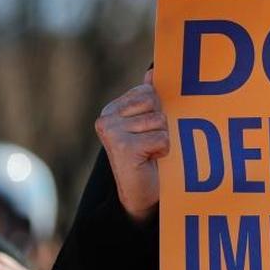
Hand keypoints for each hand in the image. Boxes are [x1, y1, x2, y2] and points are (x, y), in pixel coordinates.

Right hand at [95, 69, 169, 221]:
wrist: (142, 196)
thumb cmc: (148, 158)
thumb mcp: (149, 125)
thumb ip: (148, 99)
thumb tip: (152, 73)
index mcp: (112, 110)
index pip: (148, 92)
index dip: (157, 112)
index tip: (147, 131)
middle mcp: (106, 118)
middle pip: (155, 103)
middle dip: (162, 124)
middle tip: (150, 144)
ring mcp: (112, 132)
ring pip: (160, 121)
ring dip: (163, 139)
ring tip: (150, 153)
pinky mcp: (123, 146)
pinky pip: (162, 138)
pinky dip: (163, 151)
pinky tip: (150, 160)